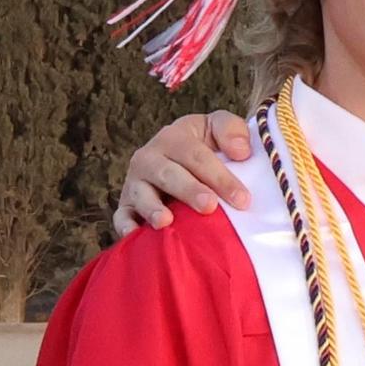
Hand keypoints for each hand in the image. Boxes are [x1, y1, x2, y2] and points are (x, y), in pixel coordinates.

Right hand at [113, 110, 253, 236]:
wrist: (179, 164)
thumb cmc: (206, 149)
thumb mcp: (219, 129)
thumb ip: (232, 130)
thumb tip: (240, 152)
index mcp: (174, 138)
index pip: (196, 155)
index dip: (220, 177)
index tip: (242, 199)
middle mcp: (150, 158)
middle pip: (169, 174)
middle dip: (189, 190)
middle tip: (209, 206)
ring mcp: (136, 183)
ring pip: (142, 194)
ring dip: (153, 208)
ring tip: (165, 221)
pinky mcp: (126, 205)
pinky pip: (122, 216)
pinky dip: (125, 226)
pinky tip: (134, 235)